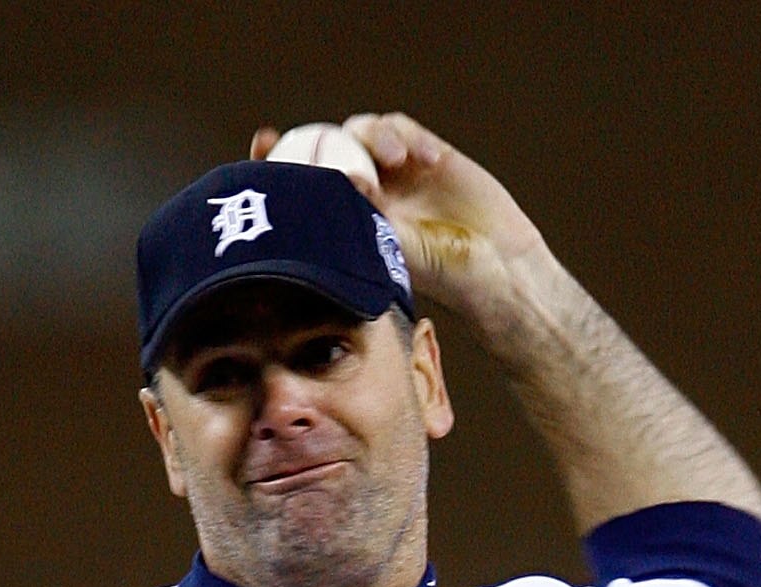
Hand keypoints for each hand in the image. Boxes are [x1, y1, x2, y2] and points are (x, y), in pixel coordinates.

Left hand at [251, 114, 550, 336]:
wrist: (499, 274)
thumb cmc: (449, 282)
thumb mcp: (399, 259)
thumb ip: (368, 225)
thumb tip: (331, 193)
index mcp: (352, 222)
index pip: (309, 186)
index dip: (283, 165)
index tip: (261, 147)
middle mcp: (370, 194)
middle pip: (329, 148)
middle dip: (311, 137)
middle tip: (298, 137)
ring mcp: (398, 173)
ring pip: (364, 132)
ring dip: (374, 139)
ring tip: (395, 162)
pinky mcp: (428, 156)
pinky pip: (403, 129)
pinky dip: (408, 136)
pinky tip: (427, 159)